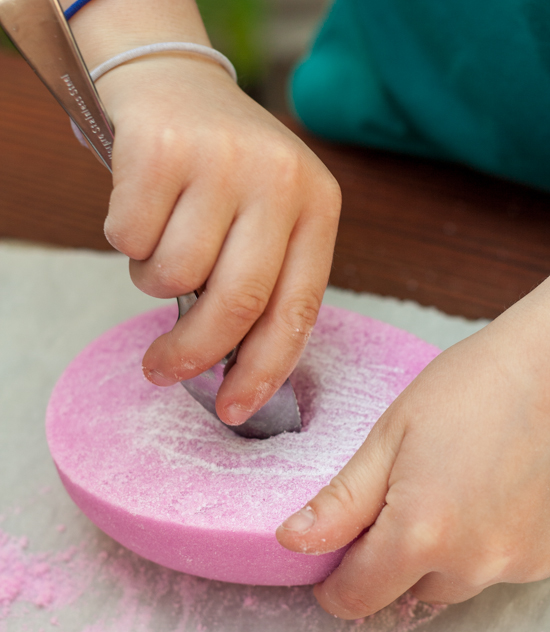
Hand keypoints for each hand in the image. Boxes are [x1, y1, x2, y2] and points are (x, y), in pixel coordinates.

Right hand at [96, 57, 339, 424]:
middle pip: (237, 304)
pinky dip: (125, 240)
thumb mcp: (267, 216)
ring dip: (154, 278)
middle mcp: (280, 180)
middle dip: (194, 353)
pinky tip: (142, 208)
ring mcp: (224, 160)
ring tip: (162, 243)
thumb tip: (233, 366)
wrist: (177, 87)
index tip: (234, 410)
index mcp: (318, 205)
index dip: (265, 371)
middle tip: (162, 370)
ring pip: (174, 274)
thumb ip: (261, 280)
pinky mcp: (164, 148)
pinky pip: (130, 239)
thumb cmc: (223, 173)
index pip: (298, 309)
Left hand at [277, 279, 549, 618]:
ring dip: (431, 551)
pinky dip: (473, 544)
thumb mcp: (390, 437)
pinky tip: (478, 494)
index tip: (327, 555)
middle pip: (401, 589)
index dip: (331, 581)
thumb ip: (341, 501)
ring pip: (446, 582)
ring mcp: (513, 565)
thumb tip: (293, 541)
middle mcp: (471, 563)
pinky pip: (486, 567)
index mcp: (421, 533)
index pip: (355, 598)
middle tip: (392, 493)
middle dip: (383, 556)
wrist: (549, 370)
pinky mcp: (542, 559)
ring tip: (441, 485)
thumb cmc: (469, 389)